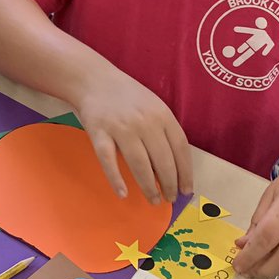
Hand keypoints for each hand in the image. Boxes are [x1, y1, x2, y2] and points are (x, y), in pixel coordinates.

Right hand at [73, 63, 191, 204]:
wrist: (93, 78)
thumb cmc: (127, 95)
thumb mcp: (153, 105)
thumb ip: (164, 130)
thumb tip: (174, 167)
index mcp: (162, 114)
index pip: (180, 149)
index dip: (185, 173)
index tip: (186, 190)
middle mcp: (144, 121)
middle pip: (162, 161)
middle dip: (168, 184)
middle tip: (169, 198)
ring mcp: (120, 127)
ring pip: (139, 164)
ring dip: (148, 186)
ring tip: (153, 199)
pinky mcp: (98, 133)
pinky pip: (108, 160)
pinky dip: (116, 179)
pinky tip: (123, 193)